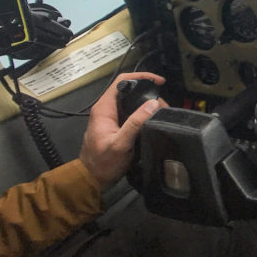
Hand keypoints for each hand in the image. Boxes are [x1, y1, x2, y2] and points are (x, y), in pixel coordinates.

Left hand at [79, 72, 166, 188]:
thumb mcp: (121, 144)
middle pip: (129, 90)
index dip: (141, 77)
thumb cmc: (103, 163)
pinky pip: (132, 112)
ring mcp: (112, 117)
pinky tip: (154, 120)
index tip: (159, 82)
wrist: (92, 179)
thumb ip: (135, 123)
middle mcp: (107, 109)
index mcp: (104, 108)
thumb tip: (154, 104)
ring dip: (148, 104)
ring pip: (132, 101)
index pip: (122, 81)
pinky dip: (144, 113)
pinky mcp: (117, 125)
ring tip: (162, 113)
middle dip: (149, 93)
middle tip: (164, 105)